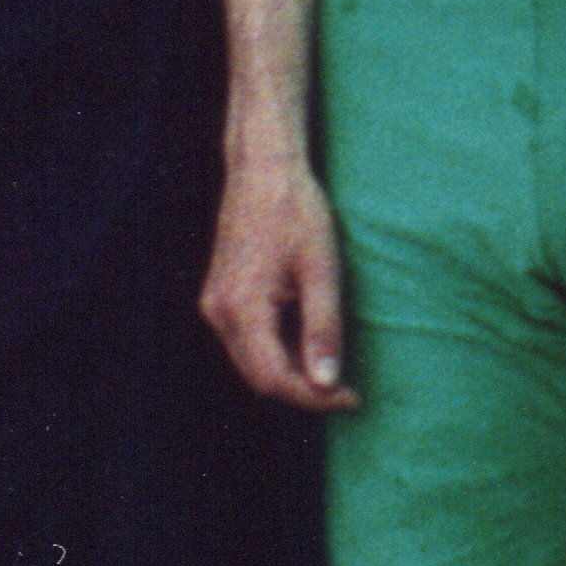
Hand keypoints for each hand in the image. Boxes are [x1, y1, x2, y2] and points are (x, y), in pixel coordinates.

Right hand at [201, 157, 352, 411]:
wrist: (262, 168)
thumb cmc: (295, 210)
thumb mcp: (321, 268)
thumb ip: (323, 328)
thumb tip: (327, 383)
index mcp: (242, 308)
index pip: (274, 379)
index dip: (314, 398)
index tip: (351, 398)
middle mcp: (218, 313)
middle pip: (258, 378)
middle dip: (302, 391)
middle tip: (345, 389)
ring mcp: (214, 305)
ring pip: (251, 363)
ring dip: (289, 374)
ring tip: (331, 368)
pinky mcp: (220, 296)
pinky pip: (246, 342)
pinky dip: (276, 353)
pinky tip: (307, 343)